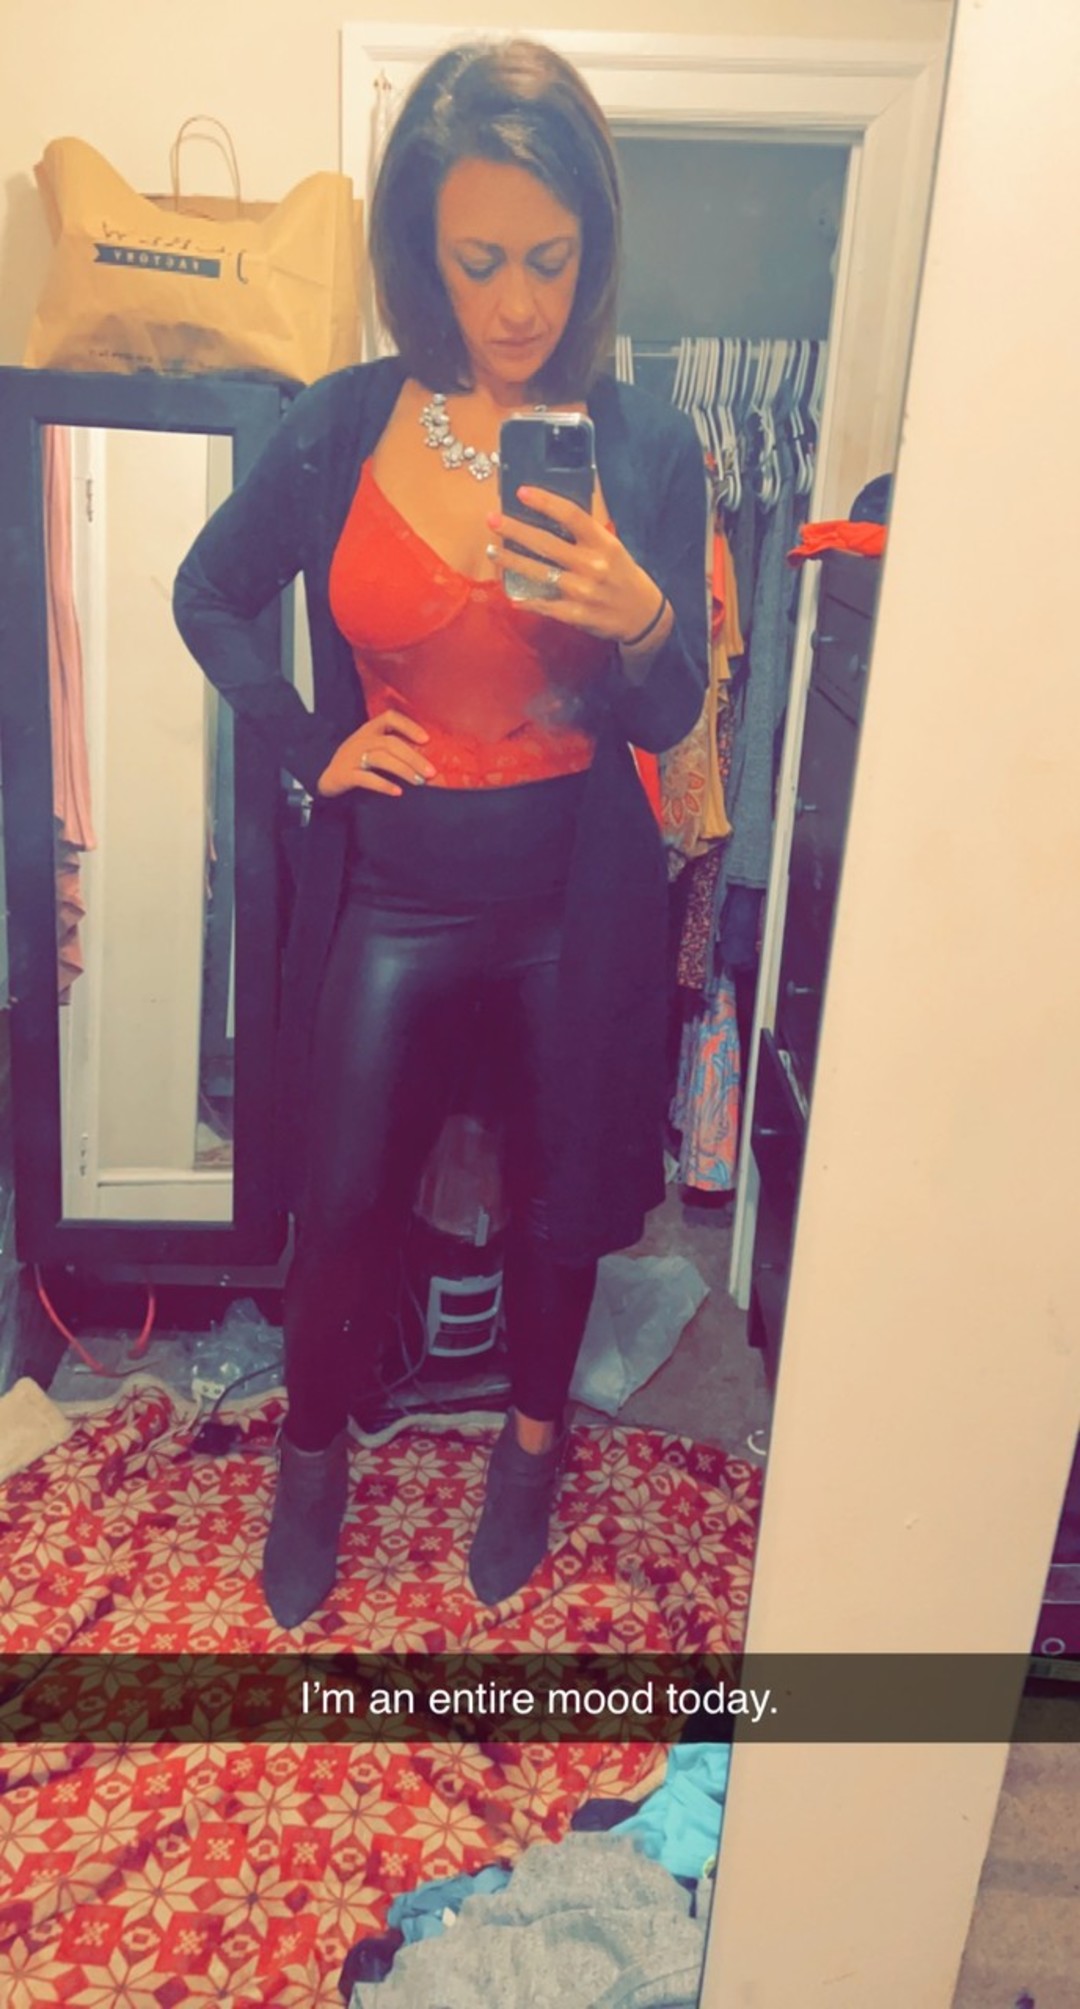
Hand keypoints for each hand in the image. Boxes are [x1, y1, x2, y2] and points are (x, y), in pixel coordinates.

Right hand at [316, 711, 435, 797]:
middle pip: (391, 743)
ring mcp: (352, 757)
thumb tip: (426, 759)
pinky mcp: (346, 775)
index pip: (390, 718)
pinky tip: (398, 791)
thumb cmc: (356, 761)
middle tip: (431, 771)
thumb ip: (393, 748)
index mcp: (369, 729)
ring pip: (381, 759)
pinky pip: (367, 778)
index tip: (426, 740)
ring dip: (403, 770)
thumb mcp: (371, 746)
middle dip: (413, 757)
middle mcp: (361, 740)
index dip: (409, 726)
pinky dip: (383, 785)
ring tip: (419, 781)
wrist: (327, 777)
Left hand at [486, 487, 666, 644]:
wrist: (643, 616)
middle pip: (547, 543)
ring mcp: (583, 591)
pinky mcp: (577, 614)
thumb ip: (586, 536)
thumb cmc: (623, 575)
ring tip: (492, 552)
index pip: (571, 515)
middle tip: (491, 519)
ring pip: (539, 573)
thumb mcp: (613, 548)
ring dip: (512, 562)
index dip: (545, 502)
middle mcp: (592, 564)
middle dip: (515, 530)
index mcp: (603, 543)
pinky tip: (511, 595)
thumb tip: (550, 517)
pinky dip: (528, 601)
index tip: (521, 492)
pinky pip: (546, 605)